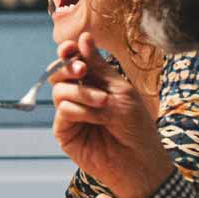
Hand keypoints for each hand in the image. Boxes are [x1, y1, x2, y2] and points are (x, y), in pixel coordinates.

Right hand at [50, 32, 172, 197]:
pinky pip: (62, 111)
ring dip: (82, 93)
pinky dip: (80, 110)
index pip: (73, 61)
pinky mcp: (64, 132)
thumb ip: (98, 66)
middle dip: (69, 68)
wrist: (139, 159)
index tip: (71, 47)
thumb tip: (82, 38)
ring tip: (102, 104)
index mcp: (94, 83)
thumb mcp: (120, 89)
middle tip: (83, 71)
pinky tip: (97, 118)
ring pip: (59, 90)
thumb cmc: (136, 125)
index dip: (68, 52)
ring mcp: (70, 114)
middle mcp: (79, 96)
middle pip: (59, 73)